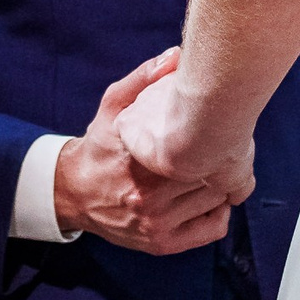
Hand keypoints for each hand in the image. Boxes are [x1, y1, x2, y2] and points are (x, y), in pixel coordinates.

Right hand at [52, 49, 236, 255]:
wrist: (73, 192)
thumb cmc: (99, 146)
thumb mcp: (113, 106)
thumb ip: (142, 79)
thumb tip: (175, 57)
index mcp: (139, 158)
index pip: (199, 147)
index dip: (219, 134)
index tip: (222, 125)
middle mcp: (148, 196)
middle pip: (212, 175)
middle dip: (224, 158)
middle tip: (226, 145)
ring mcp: (156, 223)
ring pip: (215, 201)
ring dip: (223, 184)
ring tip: (217, 169)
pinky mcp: (161, 243)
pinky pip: (211, 230)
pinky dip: (219, 213)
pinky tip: (211, 197)